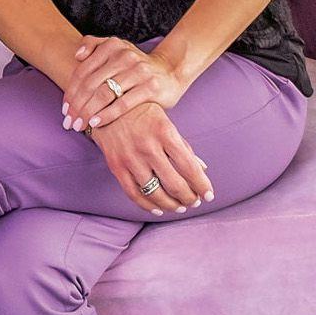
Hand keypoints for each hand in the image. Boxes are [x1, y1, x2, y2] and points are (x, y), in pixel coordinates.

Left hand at [63, 36, 184, 132]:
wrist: (170, 72)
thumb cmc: (135, 66)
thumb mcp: (117, 50)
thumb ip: (95, 45)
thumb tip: (77, 55)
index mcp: (112, 46)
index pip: (83, 71)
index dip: (71, 92)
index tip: (64, 110)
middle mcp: (125, 55)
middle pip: (91, 84)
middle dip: (77, 106)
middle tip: (69, 122)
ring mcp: (138, 70)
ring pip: (105, 93)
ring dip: (88, 112)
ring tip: (80, 125)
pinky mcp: (150, 86)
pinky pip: (124, 102)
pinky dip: (107, 114)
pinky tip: (96, 123)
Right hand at [92, 101, 214, 215]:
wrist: (106, 105)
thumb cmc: (143, 114)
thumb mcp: (167, 123)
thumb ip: (184, 147)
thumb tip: (202, 169)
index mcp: (165, 133)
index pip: (189, 167)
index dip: (202, 185)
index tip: (209, 195)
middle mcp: (148, 146)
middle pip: (174, 183)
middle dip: (189, 198)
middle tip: (194, 202)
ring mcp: (130, 158)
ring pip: (154, 192)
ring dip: (171, 205)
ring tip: (180, 207)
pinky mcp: (116, 166)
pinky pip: (134, 194)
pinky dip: (148, 206)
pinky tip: (159, 209)